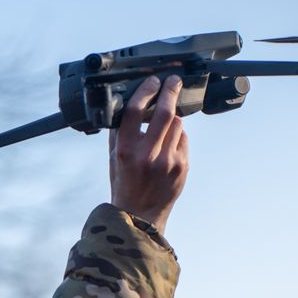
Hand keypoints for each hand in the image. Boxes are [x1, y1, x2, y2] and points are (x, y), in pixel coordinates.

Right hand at [109, 75, 189, 231]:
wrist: (140, 215)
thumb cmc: (124, 184)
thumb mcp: (113, 158)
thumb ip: (119, 133)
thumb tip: (128, 104)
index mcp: (125, 151)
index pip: (135, 111)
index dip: (146, 91)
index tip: (152, 81)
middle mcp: (147, 155)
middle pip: (164, 112)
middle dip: (171, 91)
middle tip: (173, 81)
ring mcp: (168, 161)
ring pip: (177, 123)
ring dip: (172, 118)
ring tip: (164, 123)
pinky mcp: (182, 166)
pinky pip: (183, 139)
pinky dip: (177, 137)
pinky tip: (168, 146)